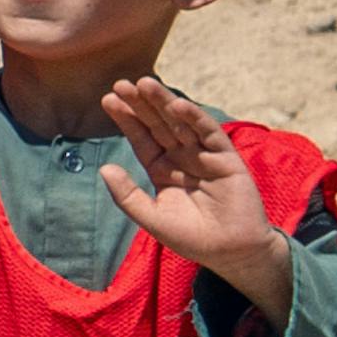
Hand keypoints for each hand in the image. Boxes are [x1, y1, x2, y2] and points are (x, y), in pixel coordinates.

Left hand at [98, 75, 287, 305]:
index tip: (107, 99)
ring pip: (181, 123)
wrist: (232, 253)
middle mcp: (182, 157)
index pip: (142, 138)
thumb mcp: (152, 217)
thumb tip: (104, 168)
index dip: (127, 119)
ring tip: (144, 84)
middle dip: (141, 104)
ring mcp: (204, 155)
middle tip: (121, 83)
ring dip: (164, 103)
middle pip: (158, 124)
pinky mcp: (226, 158)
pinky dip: (194, 118)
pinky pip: (209, 133)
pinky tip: (177, 105)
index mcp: (163, 169)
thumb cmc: (193, 237)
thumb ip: (127, 195)